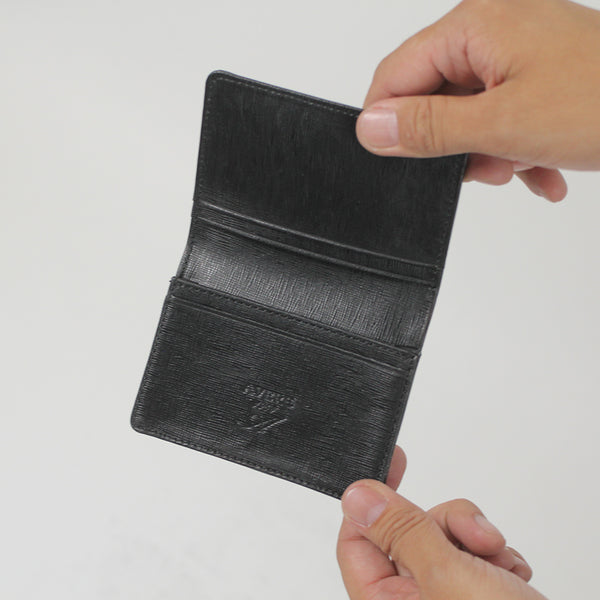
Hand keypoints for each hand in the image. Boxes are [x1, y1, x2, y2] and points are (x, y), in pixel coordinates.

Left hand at [337, 447, 545, 599]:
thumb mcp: (447, 578)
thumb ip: (400, 532)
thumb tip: (356, 496)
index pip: (355, 541)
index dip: (371, 500)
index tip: (394, 462)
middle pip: (405, 532)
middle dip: (444, 524)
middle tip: (474, 535)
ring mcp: (444, 599)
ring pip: (441, 536)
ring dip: (474, 539)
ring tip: (499, 560)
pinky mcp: (474, 595)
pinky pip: (470, 552)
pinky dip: (493, 554)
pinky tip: (512, 574)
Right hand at [355, 0, 599, 201]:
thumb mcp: (502, 123)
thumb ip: (429, 127)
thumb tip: (372, 128)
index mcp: (476, 24)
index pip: (396, 73)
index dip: (389, 121)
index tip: (396, 160)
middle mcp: (493, 31)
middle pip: (432, 96)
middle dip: (451, 144)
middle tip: (477, 168)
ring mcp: (518, 55)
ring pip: (467, 114)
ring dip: (486, 153)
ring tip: (518, 168)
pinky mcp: (537, 78)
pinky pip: (499, 118)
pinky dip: (512, 150)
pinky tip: (538, 171)